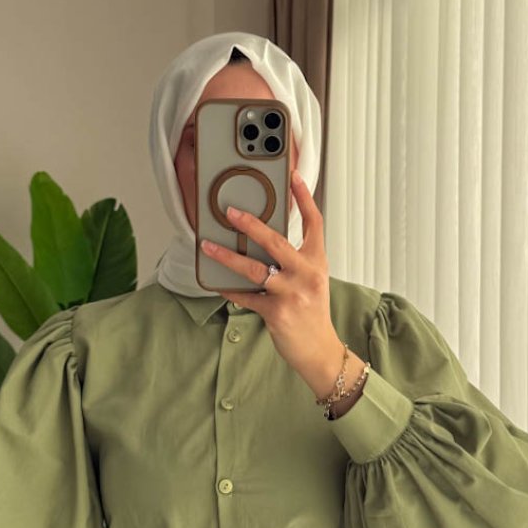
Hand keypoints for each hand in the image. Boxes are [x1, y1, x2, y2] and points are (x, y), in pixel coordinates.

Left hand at [199, 169, 340, 377]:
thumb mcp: (311, 280)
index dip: (304, 198)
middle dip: (251, 224)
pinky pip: (246, 296)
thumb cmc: (312, 313)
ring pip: (255, 269)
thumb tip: (261, 240)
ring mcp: (292, 293)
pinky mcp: (277, 312)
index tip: (293, 177)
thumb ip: (293, 260)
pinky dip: (229, 289)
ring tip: (208, 247)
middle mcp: (306, 274)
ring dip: (227, 257)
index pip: (314, 223)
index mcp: (316, 262)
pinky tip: (216, 282)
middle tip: (230, 212)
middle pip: (276, 241)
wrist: (319, 350)